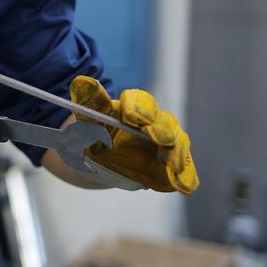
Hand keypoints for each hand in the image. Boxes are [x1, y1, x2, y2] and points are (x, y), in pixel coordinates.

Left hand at [69, 77, 198, 192]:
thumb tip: (81, 82)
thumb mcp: (87, 119)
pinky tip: (181, 184)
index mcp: (135, 109)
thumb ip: (88, 102)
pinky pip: (183, 173)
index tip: (131, 116)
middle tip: (155, 136)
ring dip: (176, 153)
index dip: (139, 107)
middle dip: (162, 129)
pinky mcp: (169, 170)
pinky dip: (185, 178)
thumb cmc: (94, 134)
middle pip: (166, 123)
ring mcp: (165, 148)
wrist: (96, 162)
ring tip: (171, 162)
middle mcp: (155, 126)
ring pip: (178, 145)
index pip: (142, 102)